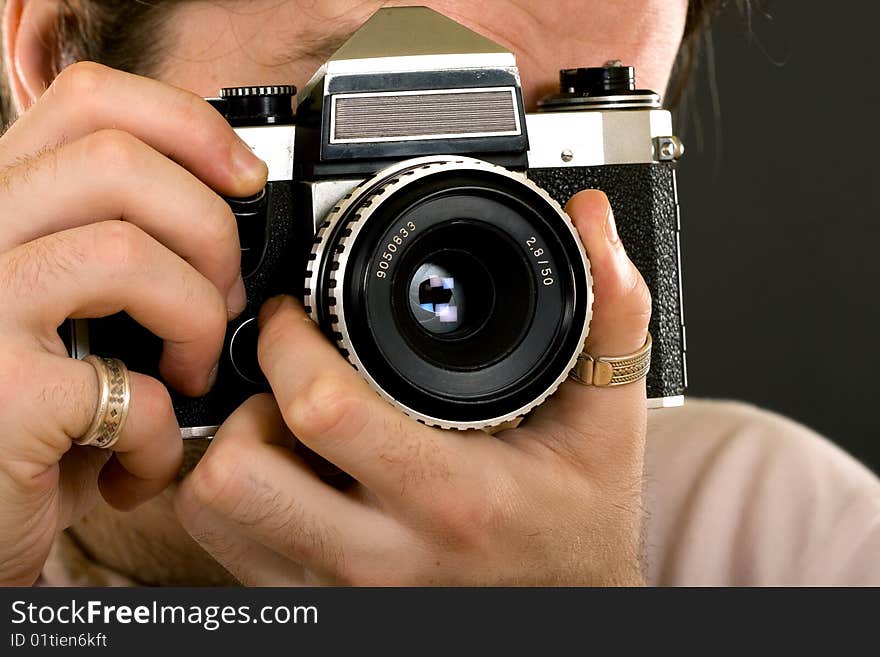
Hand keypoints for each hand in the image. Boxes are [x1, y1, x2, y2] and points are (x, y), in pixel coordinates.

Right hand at [0, 62, 266, 585]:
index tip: (244, 179)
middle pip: (118, 159)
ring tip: (187, 377)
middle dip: (209, 232)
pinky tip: (137, 461)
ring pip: (129, 253)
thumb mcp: (70, 315)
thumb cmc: (34, 422)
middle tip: (225, 300)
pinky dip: (162, 434)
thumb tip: (230, 208)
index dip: (188, 125)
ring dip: (196, 322)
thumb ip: (118, 247)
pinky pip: (130, 384)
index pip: (89, 101)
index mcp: (0, 209)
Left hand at [176, 190, 650, 585]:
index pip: (320, 410)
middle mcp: (381, 555)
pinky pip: (228, 551)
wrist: (569, 611)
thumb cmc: (580, 523)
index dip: (287, 341)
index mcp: (450, 494)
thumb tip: (594, 222)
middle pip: (234, 475)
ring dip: (234, 452)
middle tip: (288, 380)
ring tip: (289, 428)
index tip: (296, 313)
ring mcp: (341, 591)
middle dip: (246, 404)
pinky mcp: (320, 608)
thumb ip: (609, 314)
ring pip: (213, 515)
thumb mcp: (607, 421)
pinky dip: (240, 501)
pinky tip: (293, 474)